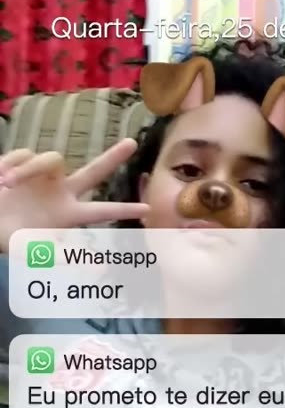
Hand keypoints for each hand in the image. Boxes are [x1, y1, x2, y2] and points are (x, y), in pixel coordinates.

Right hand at [0, 138, 149, 251]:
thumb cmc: (8, 237)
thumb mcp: (31, 250)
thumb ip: (55, 255)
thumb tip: (82, 264)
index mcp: (66, 213)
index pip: (100, 211)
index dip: (122, 210)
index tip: (147, 209)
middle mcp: (61, 191)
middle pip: (94, 171)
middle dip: (113, 157)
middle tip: (132, 143)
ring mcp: (45, 176)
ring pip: (50, 158)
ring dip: (28, 170)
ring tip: (7, 185)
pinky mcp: (24, 162)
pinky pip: (24, 154)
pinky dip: (11, 165)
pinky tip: (0, 180)